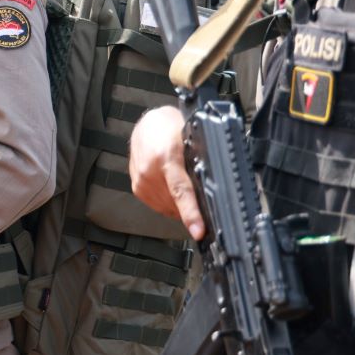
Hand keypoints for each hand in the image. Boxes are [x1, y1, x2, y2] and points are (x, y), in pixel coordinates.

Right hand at [128, 106, 205, 240]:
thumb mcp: (190, 139)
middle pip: (176, 204)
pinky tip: (173, 189)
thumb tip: (217, 185)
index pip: (181, 191)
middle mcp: (149, 172)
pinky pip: (158, 205)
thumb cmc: (169, 128)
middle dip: (193, 207)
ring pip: (168, 208)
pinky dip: (170, 202)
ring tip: (185, 188)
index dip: (191, 213)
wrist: (147, 124)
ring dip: (179, 205)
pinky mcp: (137, 188)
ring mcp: (141, 181)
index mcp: (166, 158)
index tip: (198, 230)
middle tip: (203, 197)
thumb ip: (200, 161)